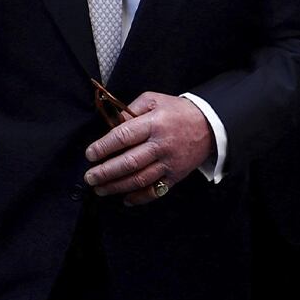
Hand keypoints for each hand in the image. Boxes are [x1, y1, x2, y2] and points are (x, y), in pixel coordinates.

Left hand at [83, 93, 216, 203]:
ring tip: (100, 189)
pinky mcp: (176, 175)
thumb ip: (130, 110)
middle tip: (90, 177)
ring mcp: (169, 162)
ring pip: (140, 179)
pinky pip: (156, 191)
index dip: (104, 147)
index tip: (90, 154)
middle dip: (105, 172)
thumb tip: (112, 125)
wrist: (209, 125)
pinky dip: (139, 197)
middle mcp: (161, 145)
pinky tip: (125, 199)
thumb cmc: (177, 111)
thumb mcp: (154, 100)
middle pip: (129, 162)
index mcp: (154, 123)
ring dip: (117, 186)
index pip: (124, 136)